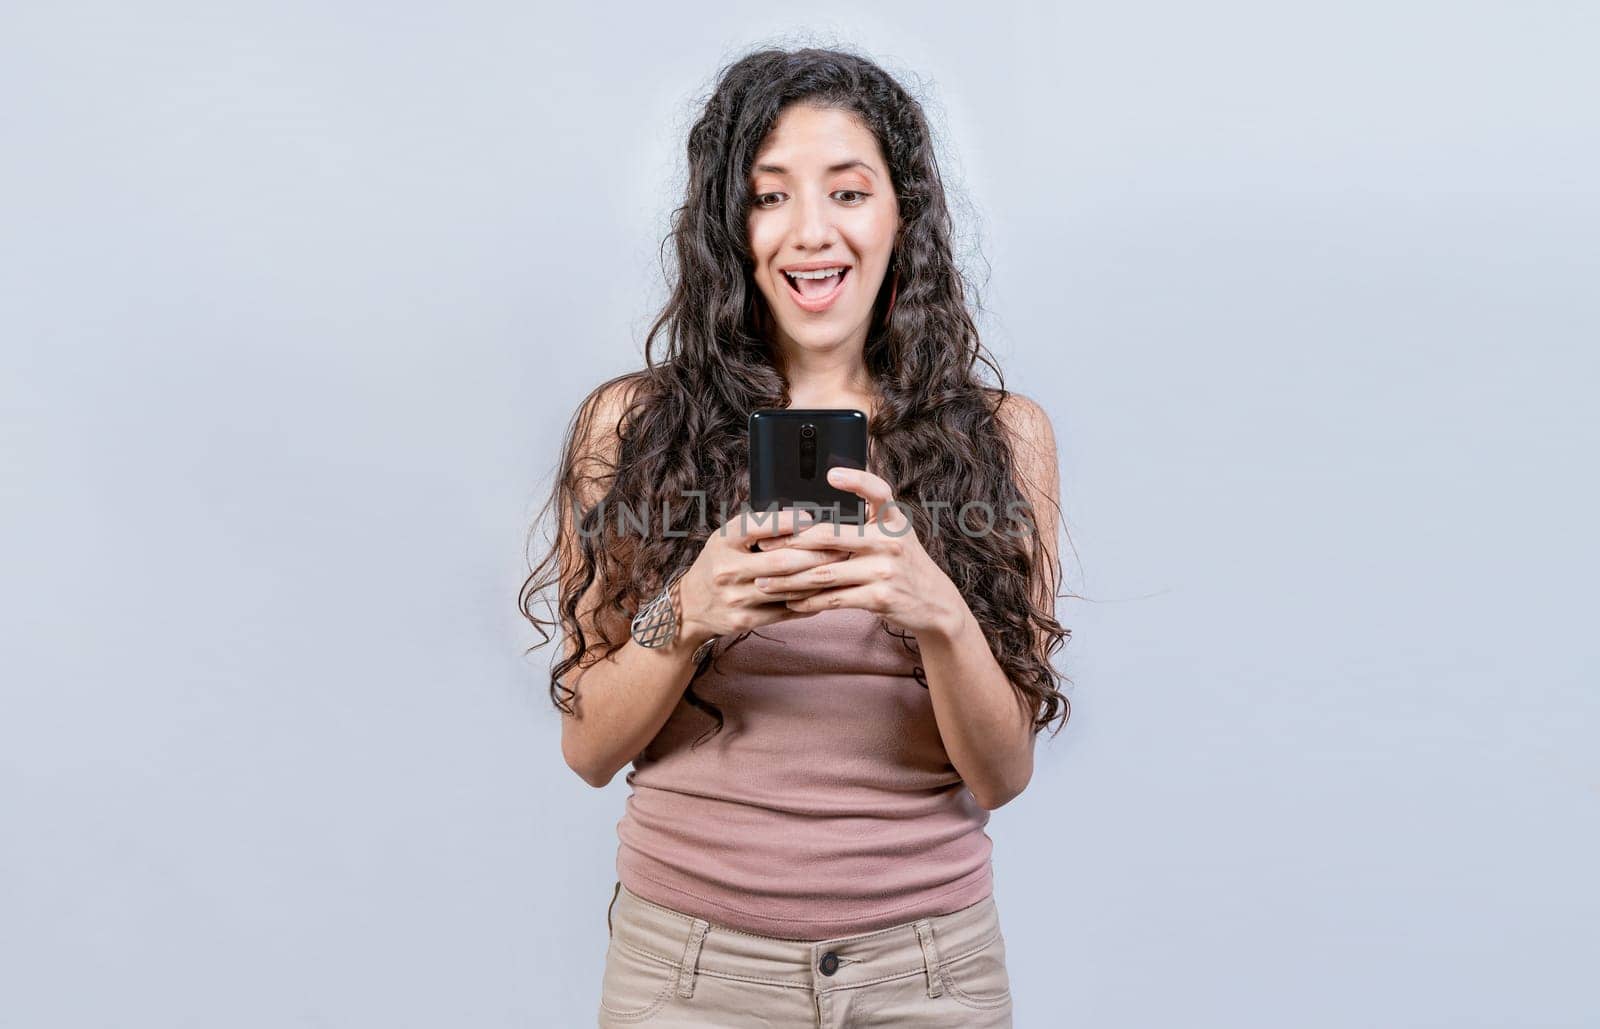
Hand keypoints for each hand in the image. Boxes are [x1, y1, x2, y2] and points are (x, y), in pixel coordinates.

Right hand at [675, 507, 852, 644]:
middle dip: (816, 554)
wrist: (690, 606)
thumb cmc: (718, 562)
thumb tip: (802, 516)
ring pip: (787, 589)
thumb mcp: (727, 538)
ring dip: (818, 578)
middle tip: (841, 546)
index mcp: (723, 541)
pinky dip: (809, 601)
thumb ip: (758, 527)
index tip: (813, 519)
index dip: (787, 522)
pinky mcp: (745, 621)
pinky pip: (786, 610)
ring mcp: (736, 598)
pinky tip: (827, 591)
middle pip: (781, 562)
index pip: (757, 527)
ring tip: (841, 567)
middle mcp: (727, 570)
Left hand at [752, 467, 960, 636]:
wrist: (936, 604)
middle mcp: (890, 541)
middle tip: (764, 544)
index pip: (878, 491)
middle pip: (832, 536)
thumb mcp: (896, 535)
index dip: (856, 481)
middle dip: (791, 541)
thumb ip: (868, 521)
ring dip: (790, 579)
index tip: (831, 475)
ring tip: (765, 581)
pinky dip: (809, 601)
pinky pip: (835, 599)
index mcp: (893, 520)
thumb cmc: (903, 564)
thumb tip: (820, 513)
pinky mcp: (880, 598)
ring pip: (826, 572)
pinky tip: (790, 601)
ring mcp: (885, 570)